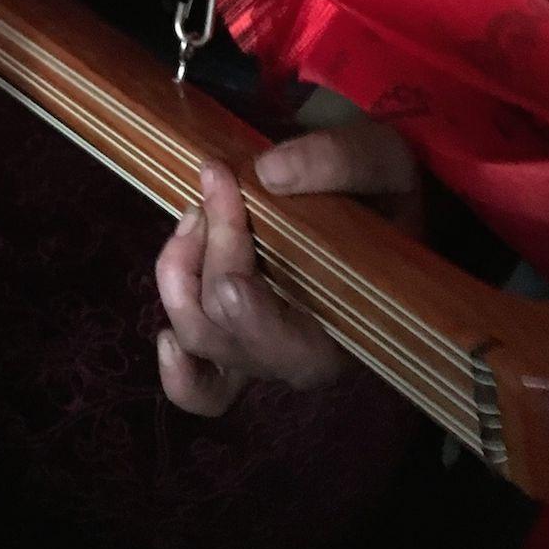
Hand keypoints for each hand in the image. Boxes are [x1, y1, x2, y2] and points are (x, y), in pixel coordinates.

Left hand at [154, 117, 419, 417]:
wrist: (376, 202)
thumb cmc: (382, 193)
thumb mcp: (381, 160)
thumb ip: (338, 161)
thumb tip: (269, 172)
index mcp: (350, 325)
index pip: (289, 342)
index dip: (243, 288)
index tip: (225, 193)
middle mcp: (302, 355)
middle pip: (226, 331)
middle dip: (212, 252)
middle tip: (217, 180)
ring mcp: (263, 353)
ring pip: (200, 339)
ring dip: (181, 274)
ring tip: (196, 212)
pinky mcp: (237, 343)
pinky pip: (203, 387)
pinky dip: (179, 369)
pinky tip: (166, 334)